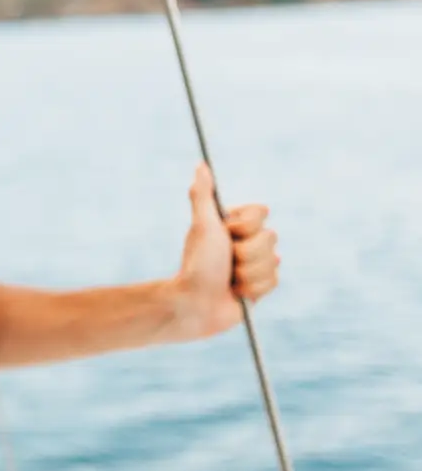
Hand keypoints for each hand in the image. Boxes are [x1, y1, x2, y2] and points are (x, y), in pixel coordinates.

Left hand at [172, 163, 279, 337]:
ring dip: (247, 273)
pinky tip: (237, 292)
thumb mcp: (202, 226)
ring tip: (228, 280)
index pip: (262, 212)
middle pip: (270, 238)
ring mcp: (254, 263)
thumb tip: (200, 165)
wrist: (195, 305)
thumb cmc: (197, 264)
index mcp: (233, 224)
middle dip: (246, 253)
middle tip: (225, 262)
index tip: (225, 235)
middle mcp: (246, 241)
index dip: (244, 226)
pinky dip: (253, 288)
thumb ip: (203, 195)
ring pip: (273, 261)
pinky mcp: (260, 285)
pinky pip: (274, 281)